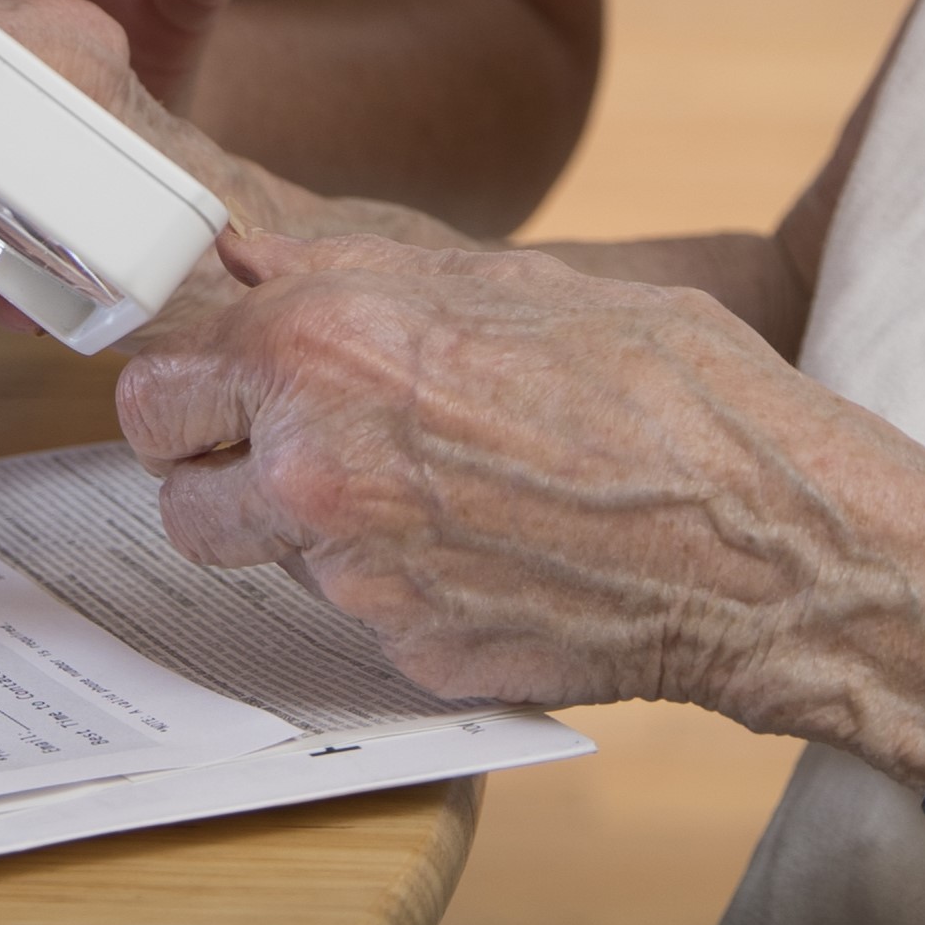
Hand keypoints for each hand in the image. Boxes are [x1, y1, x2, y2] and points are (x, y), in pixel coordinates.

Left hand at [117, 227, 924, 743]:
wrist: (770, 543)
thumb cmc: (667, 388)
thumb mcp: (514, 282)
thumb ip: (358, 274)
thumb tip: (254, 263)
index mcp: (327, 346)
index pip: (154, 381)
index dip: (196, 375)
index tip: (226, 376)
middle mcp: (316, 466)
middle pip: (169, 480)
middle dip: (214, 457)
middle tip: (289, 434)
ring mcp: (359, 579)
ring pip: (256, 557)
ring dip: (298, 526)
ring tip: (408, 483)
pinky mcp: (410, 661)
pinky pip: (356, 617)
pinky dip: (395, 587)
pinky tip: (480, 547)